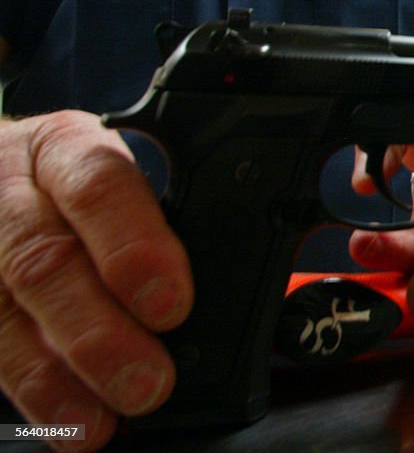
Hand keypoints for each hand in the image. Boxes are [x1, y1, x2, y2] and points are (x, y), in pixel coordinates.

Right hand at [0, 111, 192, 451]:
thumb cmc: (73, 179)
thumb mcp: (116, 167)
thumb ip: (165, 213)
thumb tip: (238, 273)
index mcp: (65, 147)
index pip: (99, 187)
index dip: (135, 247)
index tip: (171, 302)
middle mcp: (10, 193)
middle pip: (45, 261)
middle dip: (100, 332)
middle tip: (149, 380)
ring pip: (7, 314)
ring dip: (61, 377)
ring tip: (108, 415)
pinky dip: (31, 393)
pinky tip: (68, 419)